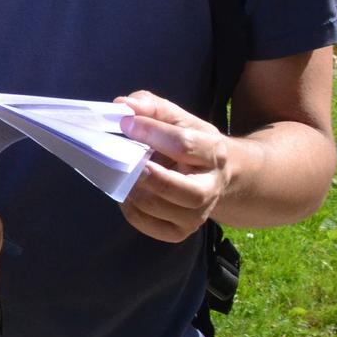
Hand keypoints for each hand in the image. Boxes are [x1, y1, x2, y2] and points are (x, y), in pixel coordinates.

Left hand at [116, 90, 251, 242]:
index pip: (185, 145)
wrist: (214, 175)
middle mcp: (211, 187)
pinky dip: (133, 212)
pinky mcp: (180, 230)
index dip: (152, 133)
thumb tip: (123, 106)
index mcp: (213, 153)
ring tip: (123, 176)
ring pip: (166, 210)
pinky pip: (153, 227)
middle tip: (130, 163)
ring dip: (137, 193)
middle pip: (187, 192)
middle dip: (153, 178)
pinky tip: (127, 194)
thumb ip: (152, 107)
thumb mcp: (177, 118)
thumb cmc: (189, 141)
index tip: (125, 123)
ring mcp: (197, 214)